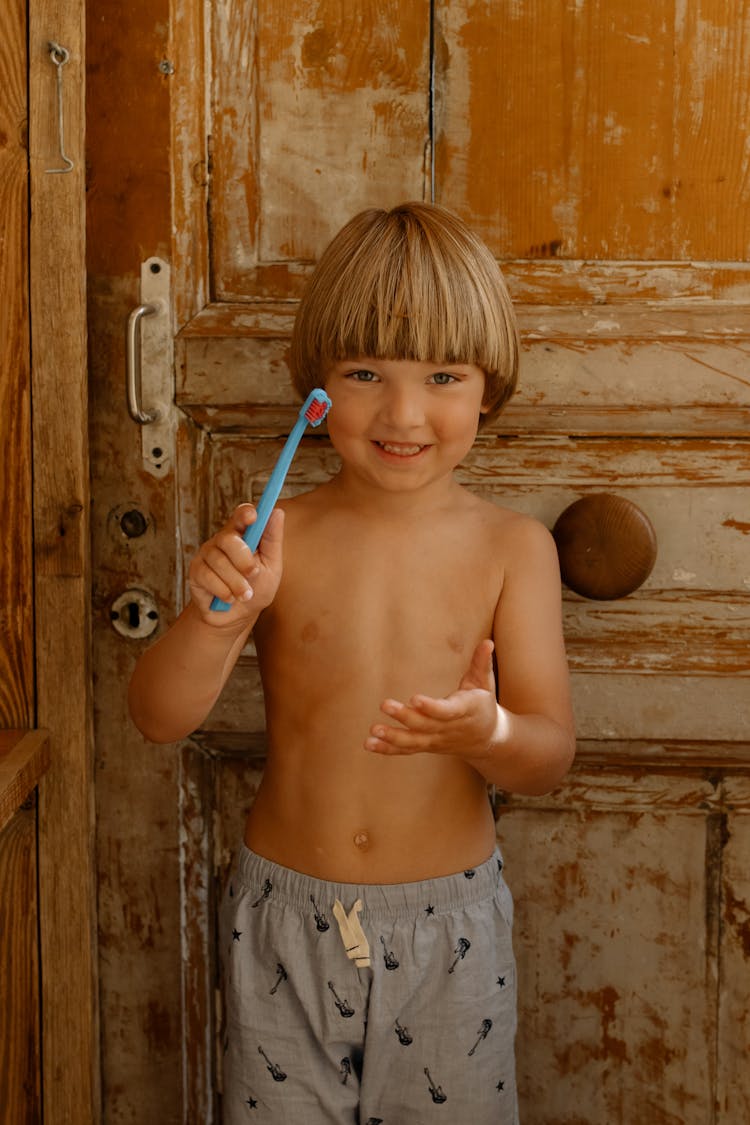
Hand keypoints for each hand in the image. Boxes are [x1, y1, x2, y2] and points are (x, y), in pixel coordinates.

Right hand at [188, 503, 283, 622]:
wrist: (237, 617)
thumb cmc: (257, 589)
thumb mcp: (272, 566)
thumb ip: (273, 540)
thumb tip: (277, 512)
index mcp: (243, 535)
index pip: (241, 515)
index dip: (245, 513)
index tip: (253, 516)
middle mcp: (222, 541)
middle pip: (228, 538)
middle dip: (243, 559)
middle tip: (253, 574)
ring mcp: (207, 555)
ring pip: (219, 561)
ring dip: (236, 582)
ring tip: (245, 595)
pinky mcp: (196, 571)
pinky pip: (208, 577)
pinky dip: (223, 591)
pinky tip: (229, 598)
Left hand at [365, 639, 501, 761]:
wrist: (488, 739)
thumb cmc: (483, 704)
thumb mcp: (486, 683)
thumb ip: (482, 663)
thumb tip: (487, 643)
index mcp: (465, 710)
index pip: (446, 711)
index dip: (431, 707)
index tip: (414, 699)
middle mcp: (449, 728)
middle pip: (425, 725)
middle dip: (404, 716)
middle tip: (384, 704)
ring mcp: (437, 740)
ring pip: (414, 742)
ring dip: (393, 737)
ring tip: (374, 730)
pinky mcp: (427, 746)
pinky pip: (407, 750)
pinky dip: (388, 749)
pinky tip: (370, 744)